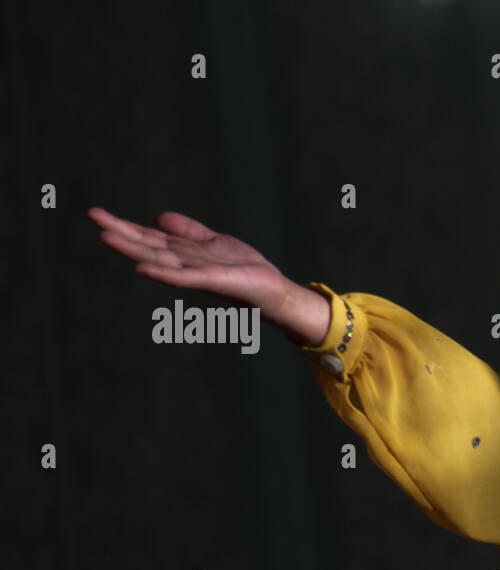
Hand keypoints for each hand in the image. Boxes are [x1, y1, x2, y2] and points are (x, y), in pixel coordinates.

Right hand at [86, 207, 296, 326]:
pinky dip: (163, 273)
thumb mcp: (212, 241)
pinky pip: (183, 277)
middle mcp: (184, 262)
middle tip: (92, 217)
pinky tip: (143, 268)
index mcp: (183, 251)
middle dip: (121, 232)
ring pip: (159, 259)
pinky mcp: (211, 280)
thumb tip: (159, 218)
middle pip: (147, 244)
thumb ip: (188, 231)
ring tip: (107, 238)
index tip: (97, 214)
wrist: (271, 289)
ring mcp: (195, 272)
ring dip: (133, 249)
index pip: (148, 236)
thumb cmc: (243, 268)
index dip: (124, 225)